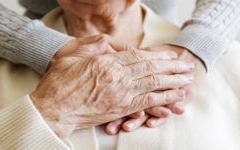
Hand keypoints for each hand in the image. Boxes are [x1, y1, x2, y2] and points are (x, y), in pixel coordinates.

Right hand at [30, 35, 193, 137]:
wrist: (52, 110)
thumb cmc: (58, 82)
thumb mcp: (70, 54)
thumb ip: (93, 45)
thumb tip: (112, 43)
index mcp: (106, 62)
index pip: (138, 56)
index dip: (157, 56)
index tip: (170, 55)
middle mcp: (117, 77)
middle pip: (150, 69)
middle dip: (171, 67)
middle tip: (186, 65)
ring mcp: (120, 94)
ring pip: (153, 85)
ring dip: (173, 82)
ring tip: (187, 79)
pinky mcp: (120, 109)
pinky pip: (147, 102)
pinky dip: (164, 99)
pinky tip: (175, 97)